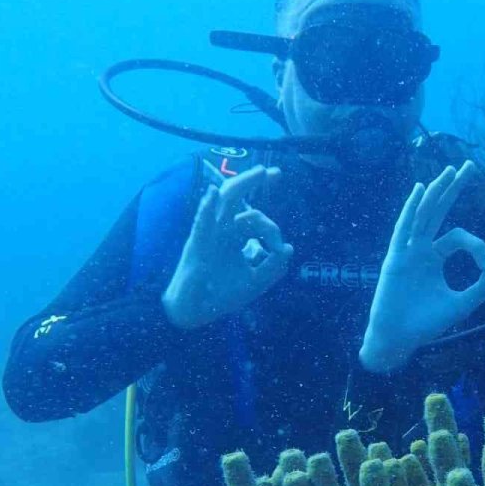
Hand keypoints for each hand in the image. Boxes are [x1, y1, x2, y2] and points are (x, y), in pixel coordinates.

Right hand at [162, 166, 292, 329]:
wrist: (195, 312)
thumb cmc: (221, 294)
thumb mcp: (255, 281)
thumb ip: (273, 267)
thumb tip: (289, 248)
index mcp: (234, 237)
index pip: (256, 220)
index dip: (273, 231)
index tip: (279, 250)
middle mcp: (221, 230)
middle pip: (237, 199)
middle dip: (254, 183)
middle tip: (276, 173)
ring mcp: (209, 234)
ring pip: (224, 203)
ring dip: (240, 185)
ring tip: (258, 173)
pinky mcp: (197, 245)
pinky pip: (202, 222)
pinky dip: (207, 207)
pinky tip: (213, 192)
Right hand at [359, 161, 484, 372]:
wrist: (399, 340)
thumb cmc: (426, 325)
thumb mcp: (462, 304)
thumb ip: (482, 287)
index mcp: (435, 258)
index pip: (460, 237)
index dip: (479, 247)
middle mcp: (420, 249)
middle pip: (439, 211)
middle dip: (454, 188)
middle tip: (469, 165)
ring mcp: (406, 251)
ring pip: (423, 215)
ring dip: (437, 192)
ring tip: (450, 170)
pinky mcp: (395, 259)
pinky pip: (404, 229)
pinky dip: (412, 210)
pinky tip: (421, 190)